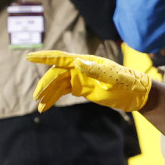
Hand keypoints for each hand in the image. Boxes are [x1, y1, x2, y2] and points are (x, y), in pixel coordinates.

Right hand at [28, 50, 151, 112]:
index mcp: (86, 62)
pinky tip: (45, 106)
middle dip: (45, 85)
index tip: (28, 57)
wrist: (136, 94)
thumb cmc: (127, 83)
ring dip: (47, 94)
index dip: (44, 57)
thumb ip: (96, 71)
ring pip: (57, 84)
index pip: (61, 58)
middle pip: (56, 74)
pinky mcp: (80, 88)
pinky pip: (62, 92)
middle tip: (37, 97)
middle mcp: (80, 68)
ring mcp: (79, 78)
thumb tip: (77, 62)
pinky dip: (53, 98)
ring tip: (40, 105)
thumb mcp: (114, 78)